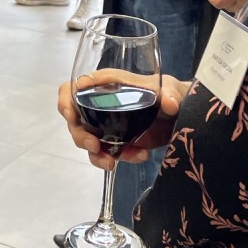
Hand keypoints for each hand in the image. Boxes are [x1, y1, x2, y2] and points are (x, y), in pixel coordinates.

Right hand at [58, 70, 188, 170]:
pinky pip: (107, 153)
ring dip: (95, 155)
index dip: (66, 100)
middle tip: (95, 147)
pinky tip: (139, 157)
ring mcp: (107, 125)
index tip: (70, 115)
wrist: (181, 115)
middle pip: (76, 119)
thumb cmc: (170, 92)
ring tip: (111, 163)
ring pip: (88, 140)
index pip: (75, 87)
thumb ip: (171, 94)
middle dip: (80, 135)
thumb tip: (169, 103)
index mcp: (107, 84)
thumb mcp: (171, 89)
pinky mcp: (117, 141)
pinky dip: (118, 159)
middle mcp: (101, 103)